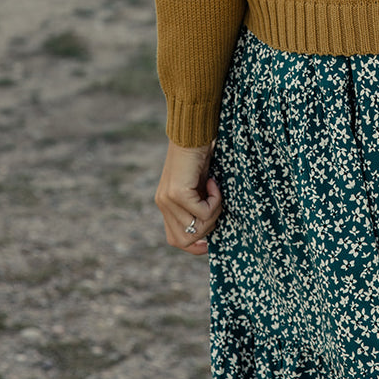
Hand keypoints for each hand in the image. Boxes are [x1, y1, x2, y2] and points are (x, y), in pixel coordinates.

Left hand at [154, 140, 222, 254]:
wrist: (194, 131)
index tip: (209, 244)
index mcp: (166, 204)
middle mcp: (163, 204)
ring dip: (214, 212)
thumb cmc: (201, 155)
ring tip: (215, 190)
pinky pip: (202, 212)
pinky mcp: (177, 193)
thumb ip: (198, 205)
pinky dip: (215, 200)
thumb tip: (210, 229)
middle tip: (216, 204)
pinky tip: (212, 182)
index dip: (193, 247)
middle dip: (207, 228)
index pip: (175, 239)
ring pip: (196, 228)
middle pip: (185, 239)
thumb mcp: (199, 187)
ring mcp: (168, 200)